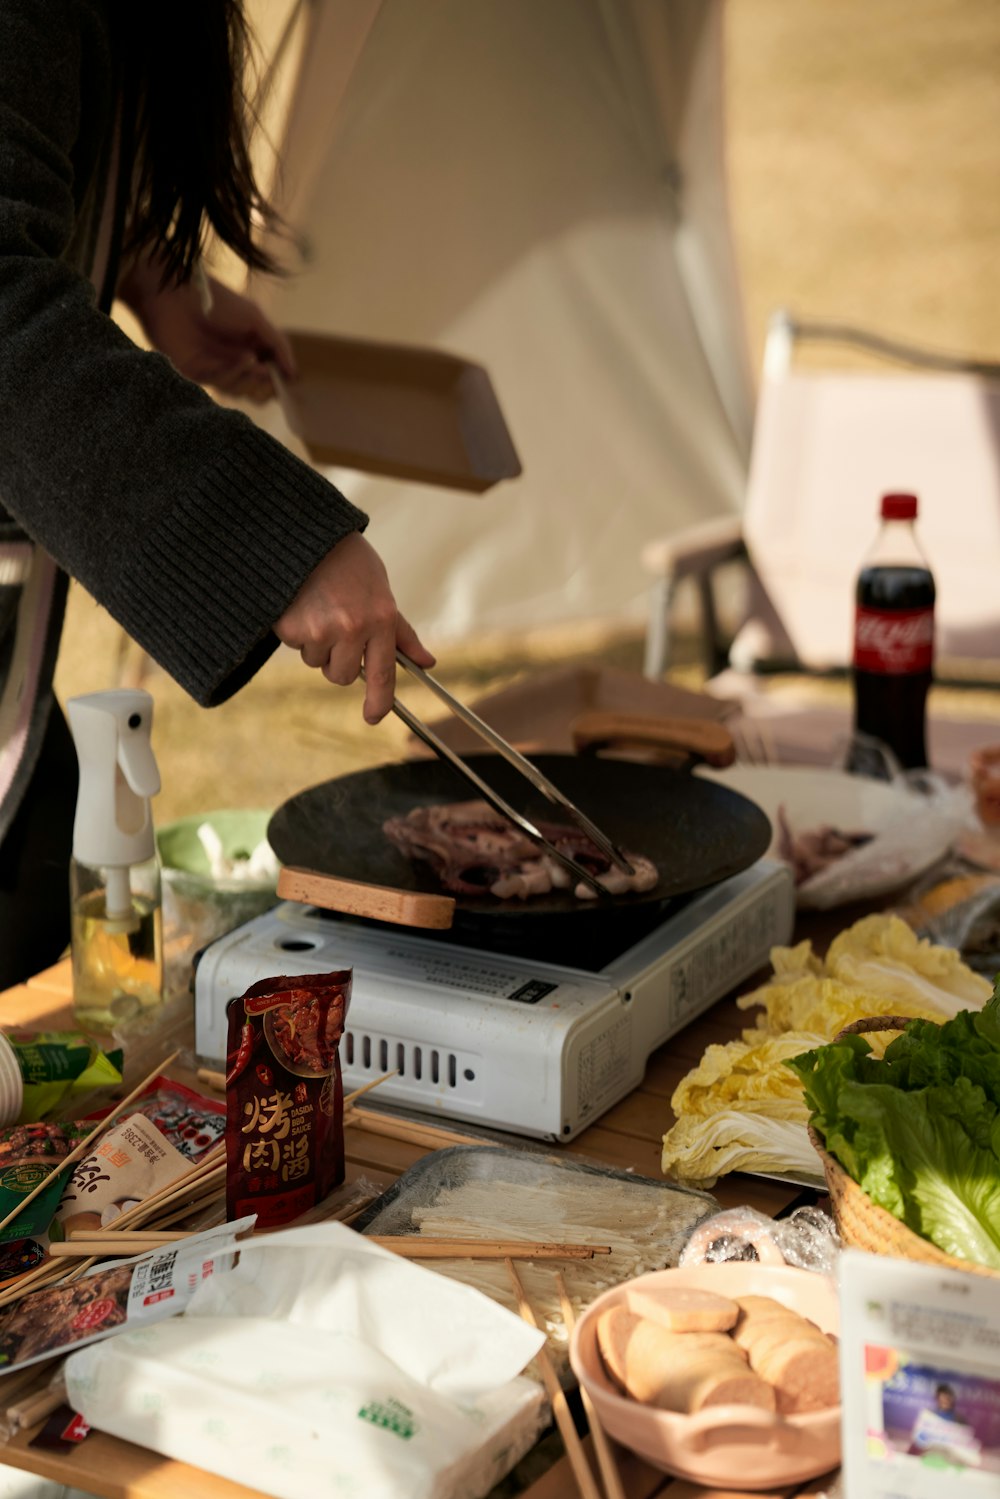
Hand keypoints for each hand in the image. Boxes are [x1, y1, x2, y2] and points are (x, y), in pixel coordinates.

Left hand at [118, 257, 295, 402]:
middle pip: (256, 388)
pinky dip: (235, 374)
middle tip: (270, 376)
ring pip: (240, 390)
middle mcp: (233, 360)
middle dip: (266, 386)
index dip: (280, 378)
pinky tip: (243, 360)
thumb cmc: (217, 301)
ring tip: (254, 362)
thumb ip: (277, 344)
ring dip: (250, 379)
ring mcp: (216, 368)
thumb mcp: (255, 318)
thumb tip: (294, 372)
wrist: (175, 295)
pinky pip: (221, 383)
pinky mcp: (198, 373)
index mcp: (250, 346)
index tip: (289, 379)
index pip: (270, 373)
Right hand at [274, 533, 434, 722]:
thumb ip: (400, 631)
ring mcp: (320, 630)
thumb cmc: (349, 563)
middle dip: (339, 661)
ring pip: (317, 663)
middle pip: (343, 675)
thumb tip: (427, 662)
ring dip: (316, 645)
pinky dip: (296, 632)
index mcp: (380, 619)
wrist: (305, 535)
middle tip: (337, 628)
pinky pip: (296, 647)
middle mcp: (353, 629)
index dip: (378, 701)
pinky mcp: (292, 628)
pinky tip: (301, 604)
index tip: (373, 717)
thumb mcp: (381, 592)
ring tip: (318, 608)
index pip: (382, 673)